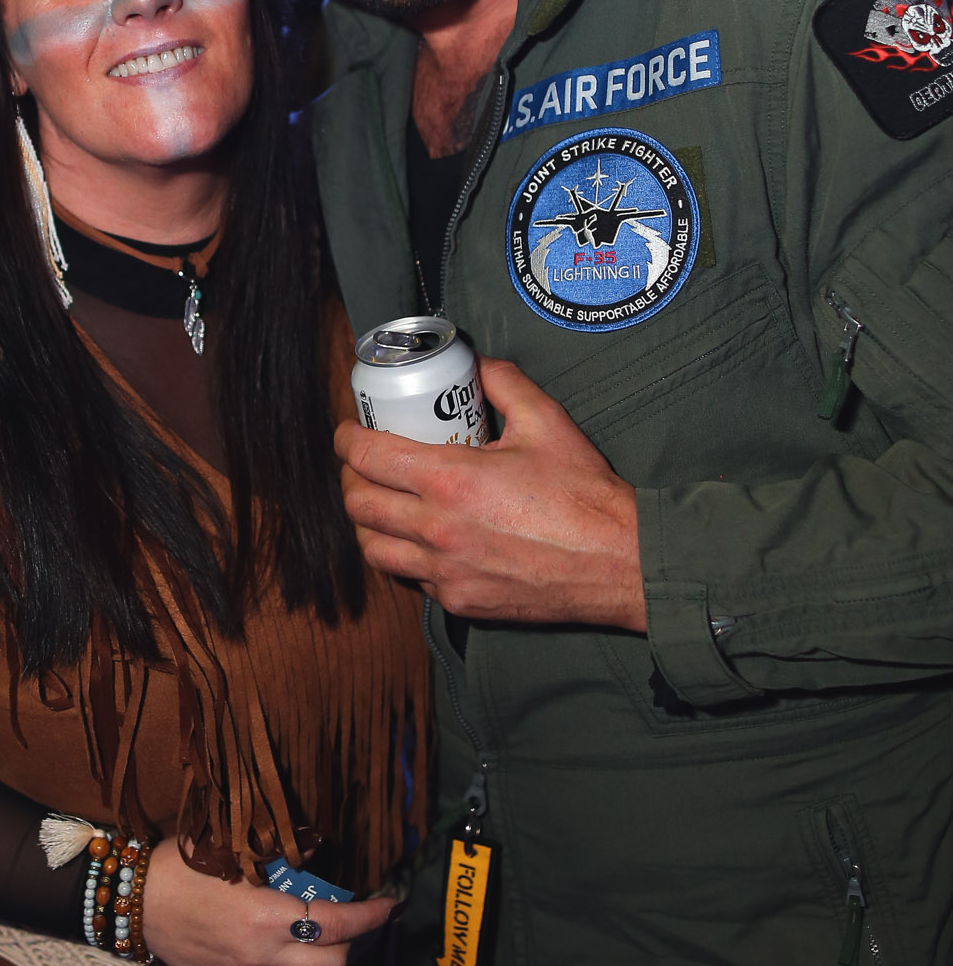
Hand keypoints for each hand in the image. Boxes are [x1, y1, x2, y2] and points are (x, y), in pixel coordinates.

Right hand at [141, 838, 394, 965]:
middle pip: (335, 961)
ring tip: (326, 944)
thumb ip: (281, 855)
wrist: (138, 904)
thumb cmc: (183, 869)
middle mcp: (265, 955)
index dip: (372, 915)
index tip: (392, 904)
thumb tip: (319, 849)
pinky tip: (297, 964)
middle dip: (353, 939)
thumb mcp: (233, 852)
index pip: (338, 922)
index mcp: (267, 916)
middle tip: (352, 917)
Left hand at [334, 356, 645, 631]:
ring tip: (381, 504)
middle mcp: (437, 530)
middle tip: (363, 464)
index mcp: (450, 481)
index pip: (367, 458)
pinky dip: (404, 556)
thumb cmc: (584, 496)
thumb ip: (503, 381)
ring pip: (373, 549)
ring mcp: (445, 572)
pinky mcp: (460, 601)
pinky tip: (418, 540)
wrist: (617, 563)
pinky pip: (410, 579)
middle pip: (358, 505)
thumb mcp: (545, 420)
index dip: (347, 440)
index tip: (349, 431)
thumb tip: (476, 364)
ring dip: (367, 523)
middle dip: (350, 479)